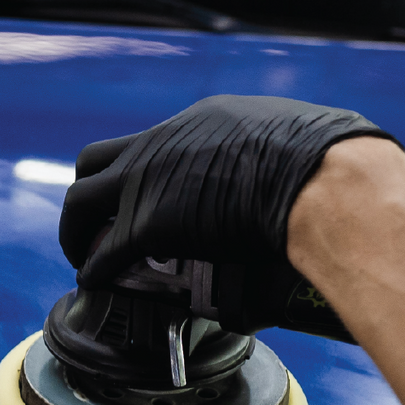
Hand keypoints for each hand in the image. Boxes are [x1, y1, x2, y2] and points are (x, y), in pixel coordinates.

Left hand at [59, 95, 397, 294]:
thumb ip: (278, 159)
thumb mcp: (296, 141)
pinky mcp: (148, 223)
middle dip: (90, 194)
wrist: (321, 179)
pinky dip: (93, 268)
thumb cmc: (328, 162)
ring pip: (80, 200)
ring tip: (83, 255)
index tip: (148, 200)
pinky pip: (103, 251)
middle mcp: (162, 144)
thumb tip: (298, 185)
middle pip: (96, 161)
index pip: (154, 144)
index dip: (145, 175)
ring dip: (76, 230)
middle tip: (94, 224)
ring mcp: (149, 181)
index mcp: (202, 122)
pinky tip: (94, 282)